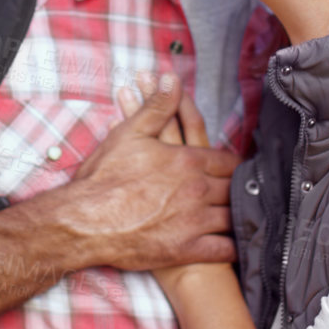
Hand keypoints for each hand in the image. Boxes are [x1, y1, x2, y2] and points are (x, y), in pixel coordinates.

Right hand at [110, 81, 237, 297]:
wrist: (84, 221)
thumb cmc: (103, 179)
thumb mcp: (129, 133)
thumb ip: (157, 106)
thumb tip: (172, 79)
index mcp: (188, 161)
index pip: (228, 161)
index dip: (234, 164)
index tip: (235, 168)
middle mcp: (197, 190)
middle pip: (234, 188)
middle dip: (238, 189)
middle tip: (244, 191)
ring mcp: (194, 222)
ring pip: (232, 217)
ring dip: (238, 216)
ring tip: (242, 216)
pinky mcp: (186, 249)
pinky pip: (222, 249)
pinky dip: (232, 247)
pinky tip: (234, 244)